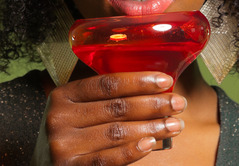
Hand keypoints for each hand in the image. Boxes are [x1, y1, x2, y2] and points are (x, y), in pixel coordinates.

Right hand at [31, 72, 186, 165]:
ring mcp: (63, 145)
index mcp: (63, 95)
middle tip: (178, 103)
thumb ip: (101, 99)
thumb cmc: (70, 135)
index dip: (139, 81)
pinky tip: (150, 144)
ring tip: (174, 125)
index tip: (166, 81)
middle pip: (116, 107)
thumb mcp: (75, 110)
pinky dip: (131, 151)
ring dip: (151, 128)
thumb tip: (152, 88)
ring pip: (117, 132)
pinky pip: (107, 160)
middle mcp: (60, 118)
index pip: (107, 84)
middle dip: (153, 104)